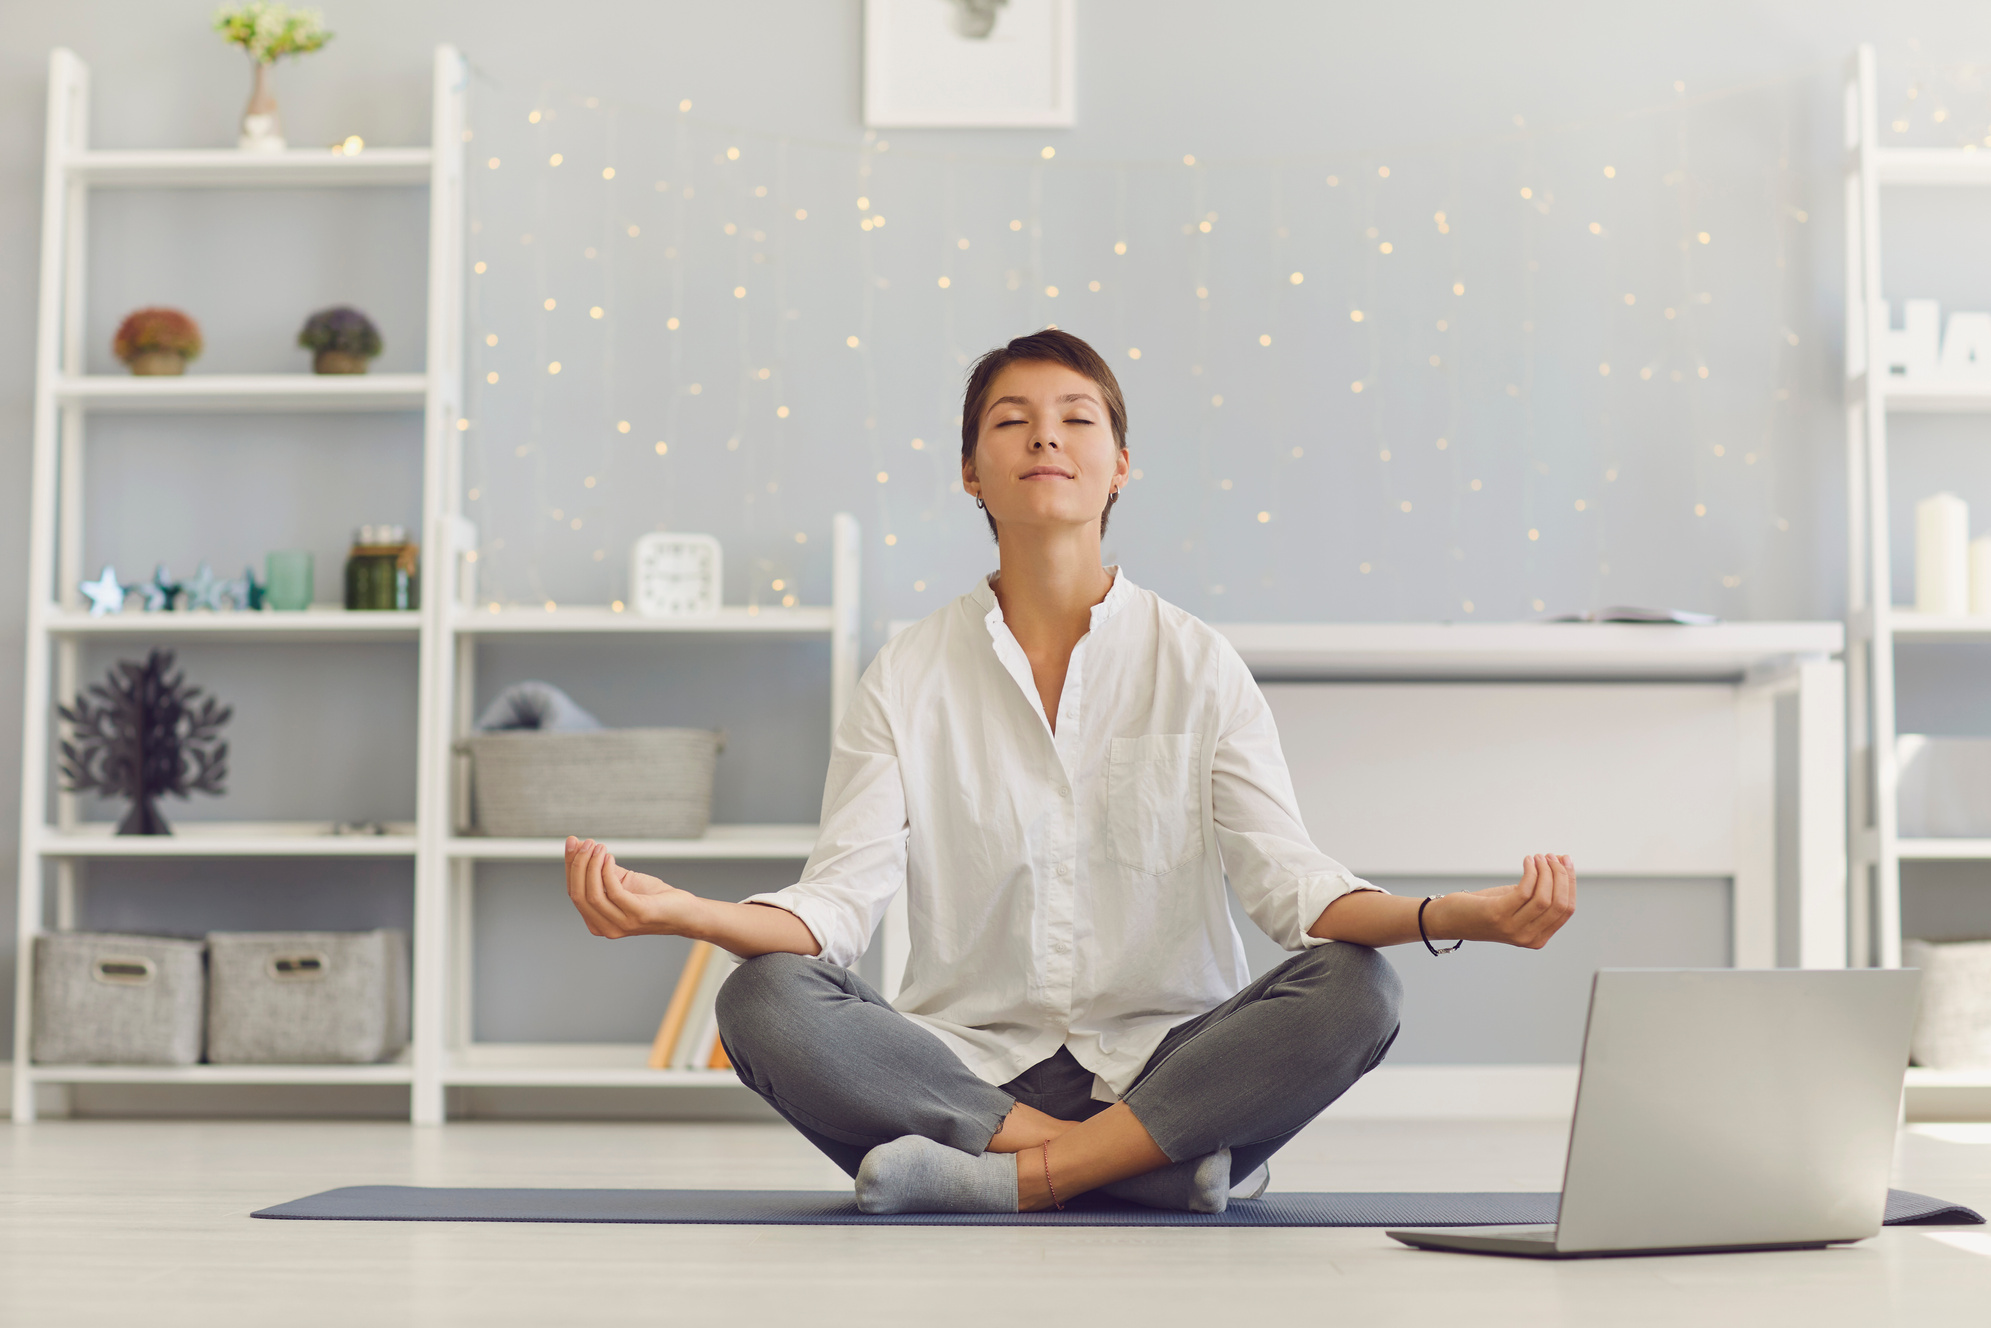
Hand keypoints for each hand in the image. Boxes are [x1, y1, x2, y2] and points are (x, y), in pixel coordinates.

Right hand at [564, 836, 702, 939]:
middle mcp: (604, 928)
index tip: (572, 842)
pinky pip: (613, 891)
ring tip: (599, 847)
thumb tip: (580, 845)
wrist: (684, 912)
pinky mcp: (637, 915)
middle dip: (578, 864)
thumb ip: (601, 870)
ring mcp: (620, 924)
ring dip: (592, 865)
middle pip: (578, 894)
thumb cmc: (653, 897)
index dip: (570, 866)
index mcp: (596, 921)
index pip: (574, 892)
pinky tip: (609, 857)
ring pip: (592, 894)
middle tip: (586, 842)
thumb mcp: (622, 881)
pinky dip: (607, 871)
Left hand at [1432, 854, 1575, 949]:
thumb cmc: (1486, 908)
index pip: (1567, 909)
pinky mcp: (1498, 915)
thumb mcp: (1518, 903)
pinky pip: (1525, 891)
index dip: (1570, 882)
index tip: (1565, 861)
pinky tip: (1527, 860)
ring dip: (1545, 871)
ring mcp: (1514, 929)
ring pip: (1544, 897)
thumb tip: (1562, 863)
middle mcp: (1529, 937)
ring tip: (1538, 857)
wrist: (1451, 919)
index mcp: (1539, 938)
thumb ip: (1539, 892)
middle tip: (1552, 856)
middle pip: (1560, 903)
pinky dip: (1531, 872)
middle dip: (1560, 875)